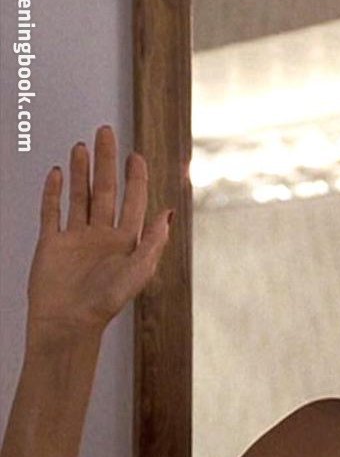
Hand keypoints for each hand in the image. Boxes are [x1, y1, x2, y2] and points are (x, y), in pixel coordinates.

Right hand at [25, 125, 173, 342]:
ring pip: (80, 196)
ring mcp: (77, 238)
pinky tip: (59, 173)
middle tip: (107, 133)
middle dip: (107, 162)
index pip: (133, 201)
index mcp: (126, 241)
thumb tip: (169, 213)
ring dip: (82, 171)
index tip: (136, 155)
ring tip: (82, 147)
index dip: (136, 178)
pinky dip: (54, 192)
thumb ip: (154, 241)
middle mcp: (103, 236)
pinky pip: (53, 212)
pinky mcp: (52, 243)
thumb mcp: (139, 271)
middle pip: (105, 190)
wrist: (68, 323)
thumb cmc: (106, 302)